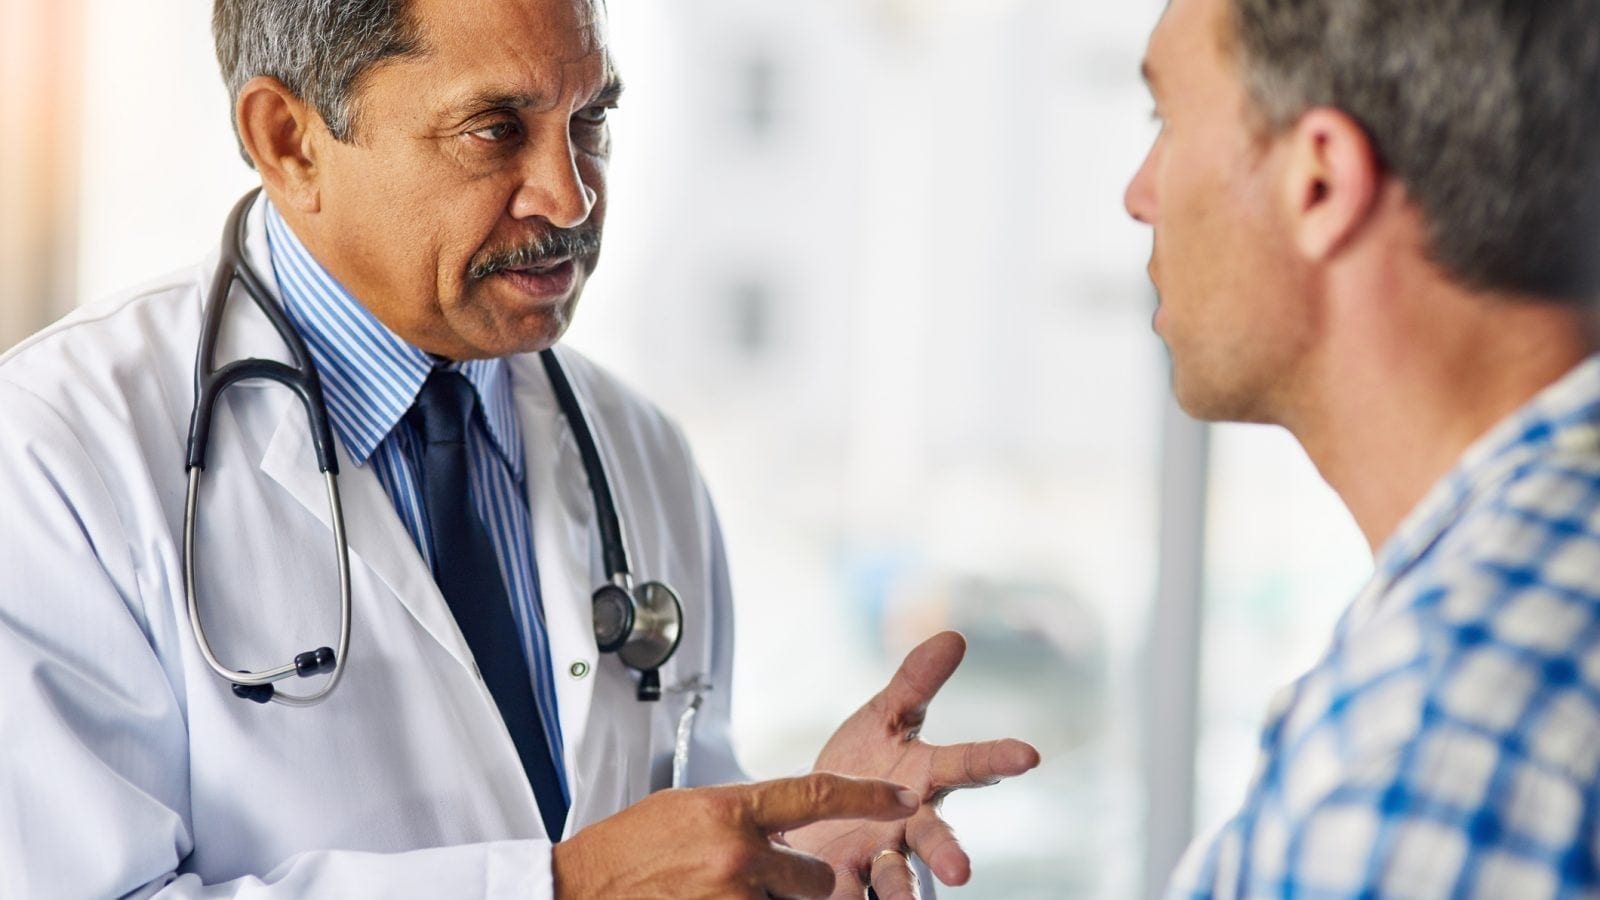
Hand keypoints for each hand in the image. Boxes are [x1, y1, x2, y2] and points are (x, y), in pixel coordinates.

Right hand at [552, 772, 919, 898]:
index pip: (817, 794)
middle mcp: (739, 855)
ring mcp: (732, 899)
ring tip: (722, 893)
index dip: (869, 796)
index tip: (903, 798)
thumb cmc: (626, 851)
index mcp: (731, 809)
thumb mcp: (689, 810)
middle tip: (755, 882)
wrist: (575, 890)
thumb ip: (743, 817)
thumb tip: (787, 827)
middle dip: (799, 885)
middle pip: (817, 876)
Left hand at [784, 631, 1040, 899]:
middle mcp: (911, 822)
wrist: (813, 811)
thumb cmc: (863, 762)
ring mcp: (882, 854)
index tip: (1029, 755)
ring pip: (898, 877)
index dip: (998, 758)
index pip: (967, 764)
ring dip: (902, 894)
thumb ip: (916, 682)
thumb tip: (955, 635)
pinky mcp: (849, 880)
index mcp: (925, 777)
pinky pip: (855, 895)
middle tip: (961, 872)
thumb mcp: (884, 717)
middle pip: (935, 837)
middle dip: (948, 853)